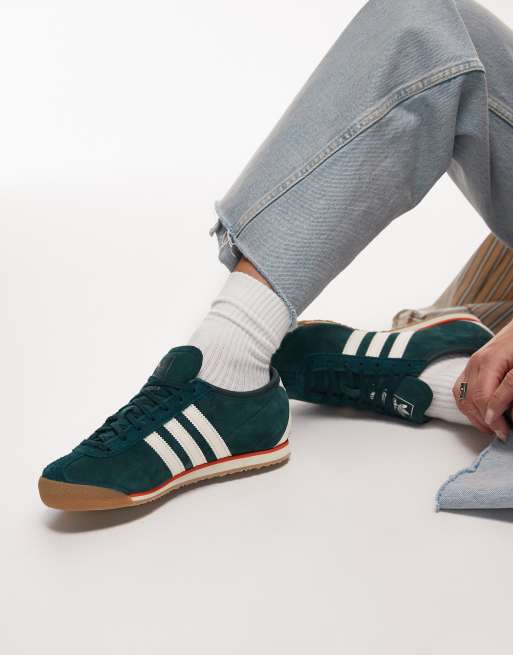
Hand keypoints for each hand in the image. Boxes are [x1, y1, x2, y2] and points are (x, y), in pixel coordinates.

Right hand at [452, 321, 512, 440]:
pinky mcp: (470, 368)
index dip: (494, 418)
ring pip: (462, 397)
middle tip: (502, 432)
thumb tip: (498, 413)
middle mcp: (475, 362)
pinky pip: (460, 391)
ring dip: (475, 416)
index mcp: (489, 360)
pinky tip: (482, 412)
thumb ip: (510, 388)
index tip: (505, 431)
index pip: (483, 397)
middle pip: (470, 399)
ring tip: (492, 425)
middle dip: (485, 420)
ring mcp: (470, 365)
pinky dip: (468, 405)